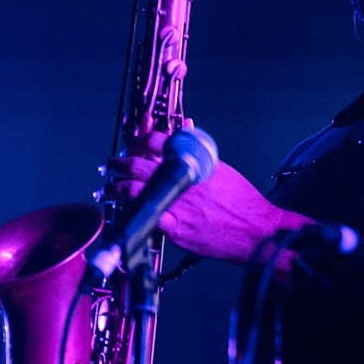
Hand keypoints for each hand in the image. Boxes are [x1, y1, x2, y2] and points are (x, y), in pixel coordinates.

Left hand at [105, 126, 306, 264]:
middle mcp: (182, 181)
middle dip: (118, 165)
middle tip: (110, 166)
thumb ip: (199, 155)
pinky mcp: (174, 228)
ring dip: (115, 190)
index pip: (158, 142)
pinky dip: (131, 214)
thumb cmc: (242, 202)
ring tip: (108, 190)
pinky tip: (123, 214)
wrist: (255, 229)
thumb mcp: (221, 170)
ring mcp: (176, 204)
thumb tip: (185, 134)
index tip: (132, 145)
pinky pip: (145, 218)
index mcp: (194, 163)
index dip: (139, 142)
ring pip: (134, 192)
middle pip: (138, 166)